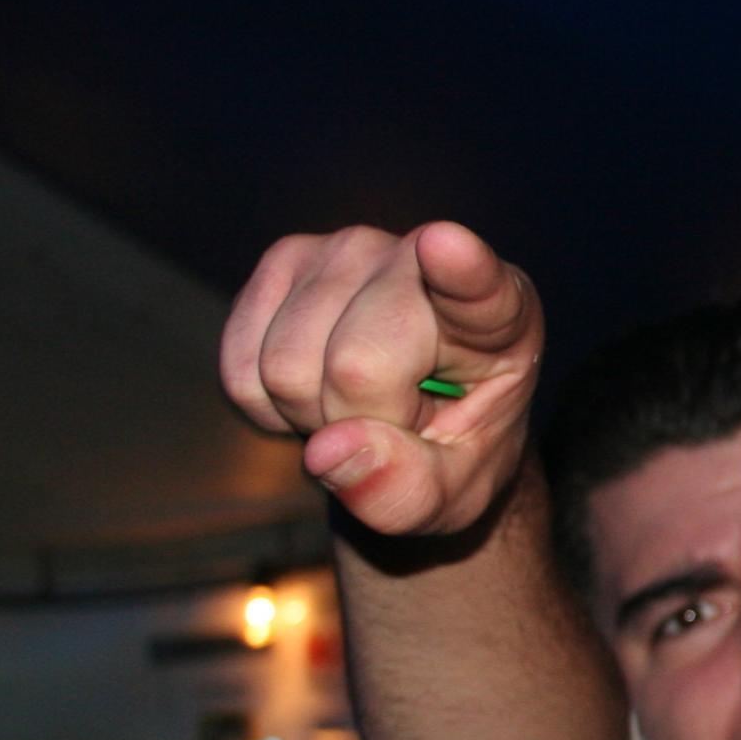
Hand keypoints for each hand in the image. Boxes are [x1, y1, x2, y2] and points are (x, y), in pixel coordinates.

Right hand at [219, 223, 542, 535]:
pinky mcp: (285, 257)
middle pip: (354, 365)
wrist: (417, 422)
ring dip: (308, 414)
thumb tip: (329, 451)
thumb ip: (408, 489)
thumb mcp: (456, 493)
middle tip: (390, 424)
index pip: (478, 286)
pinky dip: (266, 405)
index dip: (460, 268)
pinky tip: (314, 389)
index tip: (446, 245)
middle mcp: (422, 260)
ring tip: (357, 403)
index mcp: (499, 315)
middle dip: (355, 424)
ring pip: (284, 366)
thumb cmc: (454, 449)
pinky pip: (241, 367)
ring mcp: (348, 250)